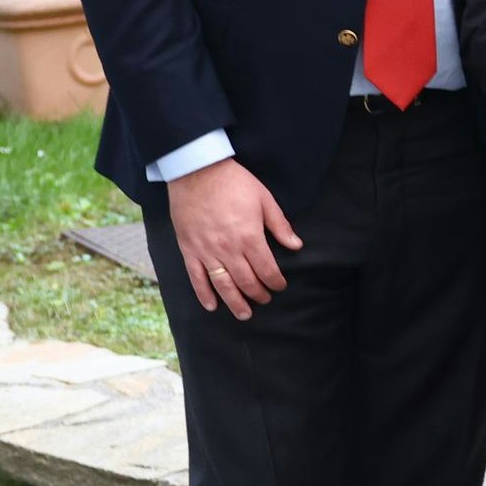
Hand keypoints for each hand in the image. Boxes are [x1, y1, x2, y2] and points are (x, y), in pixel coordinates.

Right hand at [168, 158, 299, 320]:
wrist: (197, 171)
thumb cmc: (234, 182)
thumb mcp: (264, 199)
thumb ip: (280, 225)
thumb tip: (297, 246)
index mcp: (249, 237)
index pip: (266, 269)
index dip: (275, 282)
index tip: (280, 286)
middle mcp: (228, 249)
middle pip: (246, 281)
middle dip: (258, 294)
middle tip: (265, 299)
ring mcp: (207, 251)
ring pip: (223, 285)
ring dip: (235, 302)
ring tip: (245, 314)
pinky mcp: (189, 249)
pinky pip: (196, 278)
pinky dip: (204, 294)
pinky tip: (211, 306)